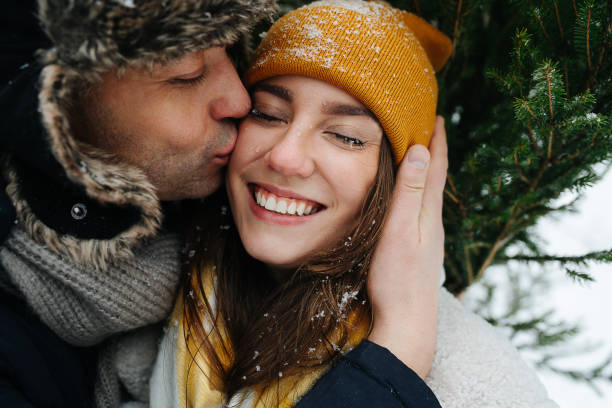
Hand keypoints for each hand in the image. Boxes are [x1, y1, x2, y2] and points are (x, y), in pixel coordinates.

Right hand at [367, 116, 447, 378]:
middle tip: (427, 126)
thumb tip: (420, 151)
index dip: (437, 141)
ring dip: (425, 171)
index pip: (435, 168)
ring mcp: (428, 238)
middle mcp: (433, 222)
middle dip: (433, 150)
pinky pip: (421, 210)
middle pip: (435, 178)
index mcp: (429, 213)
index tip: (436, 115)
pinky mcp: (419, 250)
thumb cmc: (398, 278)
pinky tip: (410, 200)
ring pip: (428, 195)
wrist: (407, 322)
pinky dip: (417, 192)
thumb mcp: (399, 231)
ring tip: (418, 155)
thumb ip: (409, 193)